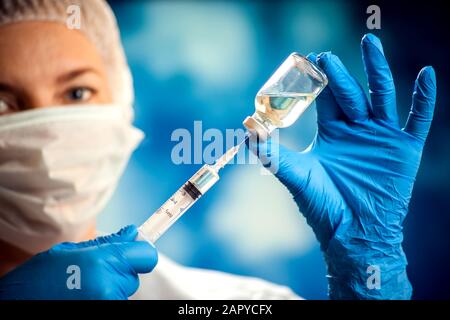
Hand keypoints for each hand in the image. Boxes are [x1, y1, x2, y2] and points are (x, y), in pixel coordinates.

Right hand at [0, 225, 157, 299]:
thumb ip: (107, 243)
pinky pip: (116, 300)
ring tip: (83, 286)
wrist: (16, 305)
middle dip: (118, 271)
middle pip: (133, 274)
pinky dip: (105, 297)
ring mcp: (107, 303)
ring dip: (111, 287)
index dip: (139, 253)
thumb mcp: (70, 251)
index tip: (133, 253)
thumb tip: (132, 234)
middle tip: (91, 272)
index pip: (147, 256)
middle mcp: (109, 286)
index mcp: (101, 262)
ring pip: (125, 290)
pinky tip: (83, 296)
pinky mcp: (105, 312)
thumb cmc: (37, 280)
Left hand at [249, 34, 436, 298]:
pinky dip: (423, 99)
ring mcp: (381, 137)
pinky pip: (417, 119)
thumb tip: (245, 127)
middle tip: (325, 57)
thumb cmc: (323, 207)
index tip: (308, 60)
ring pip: (382, 96)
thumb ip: (271, 152)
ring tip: (370, 44)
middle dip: (339, 74)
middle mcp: (357, 131)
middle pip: (351, 93)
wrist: (354, 234)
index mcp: (333, 134)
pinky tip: (426, 75)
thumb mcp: (295, 175)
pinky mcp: (404, 149)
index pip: (326, 99)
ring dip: (378, 70)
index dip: (318, 81)